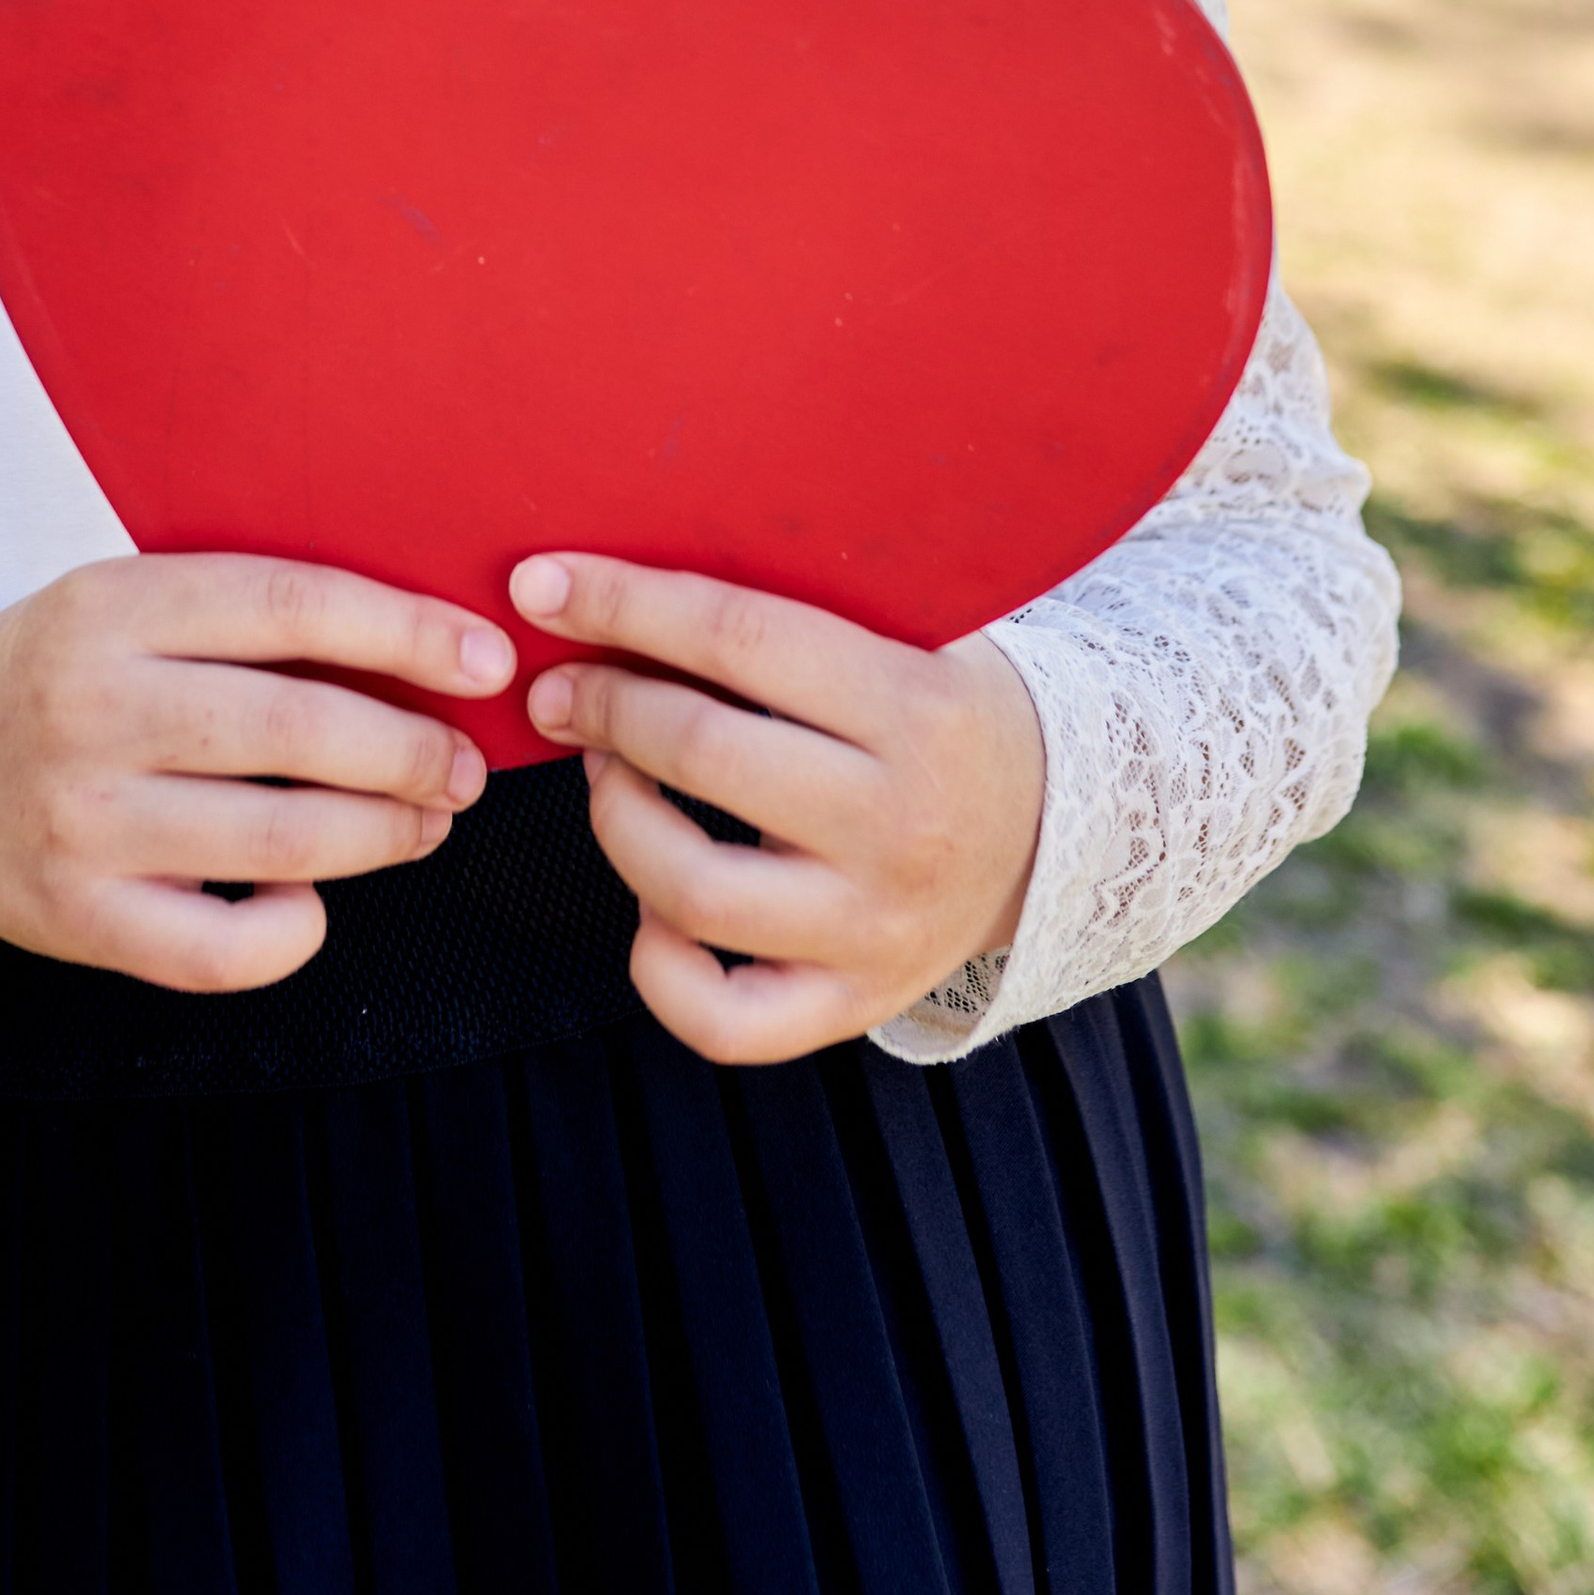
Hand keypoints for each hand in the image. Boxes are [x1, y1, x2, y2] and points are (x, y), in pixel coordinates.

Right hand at [0, 556, 512, 991]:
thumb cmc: (60, 671)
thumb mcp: (126, 601)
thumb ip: (246, 616)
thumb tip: (426, 645)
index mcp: (112, 605)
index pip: (292, 605)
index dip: (407, 632)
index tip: (485, 659)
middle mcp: (93, 709)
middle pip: (299, 729)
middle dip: (412, 751)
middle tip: (463, 766)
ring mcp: (80, 820)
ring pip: (279, 841)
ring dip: (381, 835)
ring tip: (425, 823)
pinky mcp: (74, 917)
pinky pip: (217, 949)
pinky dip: (291, 931)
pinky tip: (316, 903)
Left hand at [509, 553, 1043, 1065]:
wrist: (1051, 828)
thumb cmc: (941, 706)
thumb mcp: (909, 631)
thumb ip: (791, 607)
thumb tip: (624, 576)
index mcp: (916, 707)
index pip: (741, 637)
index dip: (624, 604)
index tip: (543, 585)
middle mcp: (901, 823)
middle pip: (703, 753)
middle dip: (603, 704)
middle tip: (559, 687)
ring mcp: (876, 927)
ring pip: (692, 891)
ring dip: (615, 817)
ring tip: (605, 774)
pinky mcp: (854, 1002)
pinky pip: (723, 1018)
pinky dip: (659, 967)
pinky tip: (649, 907)